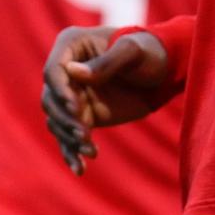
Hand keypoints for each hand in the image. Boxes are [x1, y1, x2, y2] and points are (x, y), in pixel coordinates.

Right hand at [41, 26, 173, 175]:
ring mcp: (72, 94)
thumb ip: (106, 62)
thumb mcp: (132, 52)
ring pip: (57, 120)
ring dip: (69, 137)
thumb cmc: (148, 52)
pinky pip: (69, 135)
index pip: (54, 71)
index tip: (75, 108)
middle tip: (85, 134)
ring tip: (91, 150)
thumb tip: (74, 72)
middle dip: (65, 118)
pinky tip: (80, 169)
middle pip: (51, 99)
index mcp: (70, 45)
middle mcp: (66, 70)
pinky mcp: (82, 115)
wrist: (163, 71)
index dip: (60, 90)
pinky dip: (72, 152)